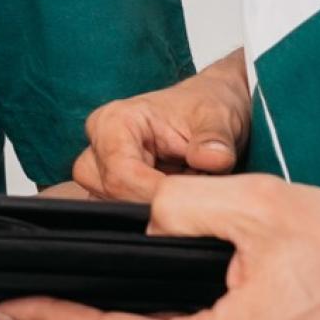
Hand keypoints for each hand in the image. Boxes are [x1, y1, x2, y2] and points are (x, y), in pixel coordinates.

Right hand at [72, 50, 249, 200]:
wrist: (209, 108)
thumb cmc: (207, 107)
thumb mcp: (218, 117)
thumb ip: (214, 140)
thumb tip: (211, 159)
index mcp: (114, 120)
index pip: (120, 172)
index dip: (153, 194)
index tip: (190, 202)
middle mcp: (100, 142)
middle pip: (110, 190)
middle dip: (154, 203)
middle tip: (193, 201)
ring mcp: (103, 164)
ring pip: (111, 203)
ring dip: (153, 208)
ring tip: (186, 193)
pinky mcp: (113, 183)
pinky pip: (122, 209)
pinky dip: (152, 212)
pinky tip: (178, 200)